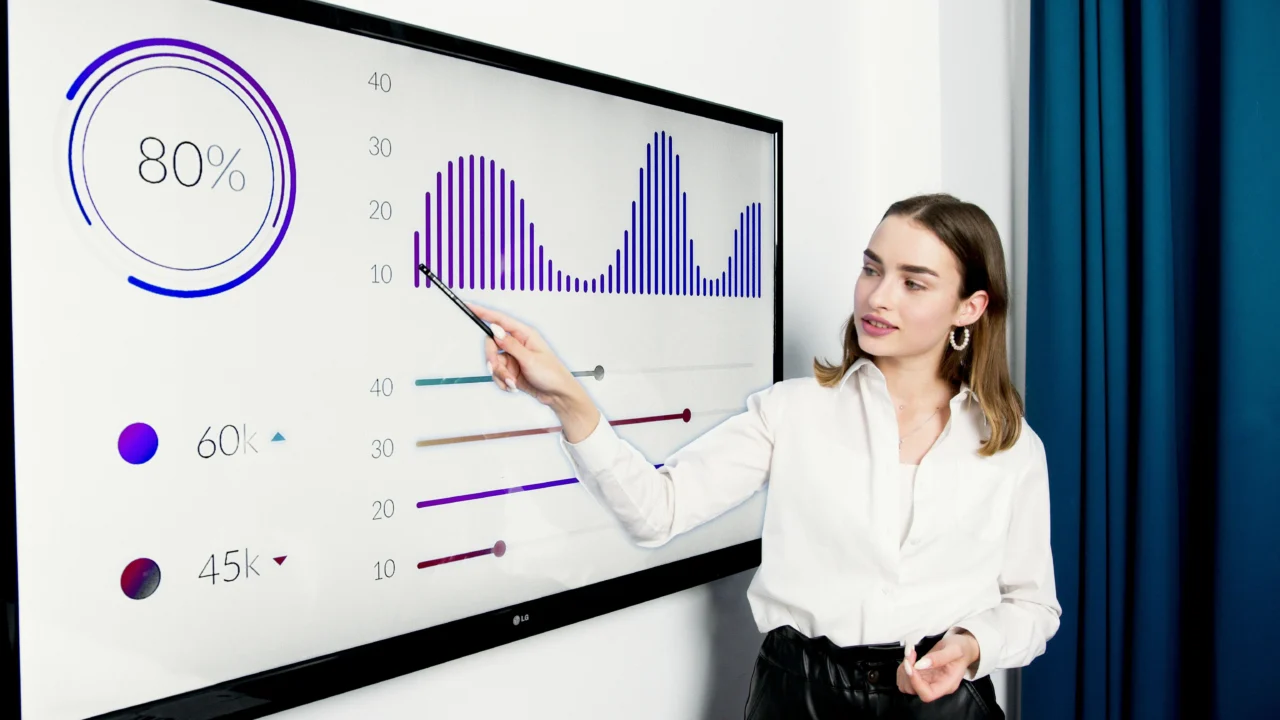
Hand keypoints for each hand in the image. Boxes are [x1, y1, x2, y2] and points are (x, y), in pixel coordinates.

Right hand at [468, 304, 600, 441]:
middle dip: (493, 360)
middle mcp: (517, 344)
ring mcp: (513, 357)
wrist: (557, 395)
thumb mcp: (530, 359)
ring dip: (500, 375)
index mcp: (525, 335)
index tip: (469, 306)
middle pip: (491, 344)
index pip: (500, 320)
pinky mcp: (510, 370)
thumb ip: (511, 345)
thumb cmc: (552, 375)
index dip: (483, 312)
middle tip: (500, 370)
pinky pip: (496, 374)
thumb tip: (496, 330)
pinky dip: (502, 381)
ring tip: (513, 382)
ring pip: (493, 362)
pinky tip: (513, 386)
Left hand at [896, 630, 979, 701]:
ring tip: (910, 654)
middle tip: (910, 654)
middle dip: (907, 672)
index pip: (927, 694)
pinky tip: (910, 656)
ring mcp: (927, 681)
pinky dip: (903, 667)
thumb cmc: (961, 648)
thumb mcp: (954, 650)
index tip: (910, 665)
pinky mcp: (921, 675)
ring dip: (903, 669)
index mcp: (946, 685)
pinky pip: (905, 677)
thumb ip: (938, 658)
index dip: (915, 682)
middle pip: (913, 690)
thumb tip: (919, 665)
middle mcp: (935, 686)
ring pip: (906, 684)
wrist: (963, 646)